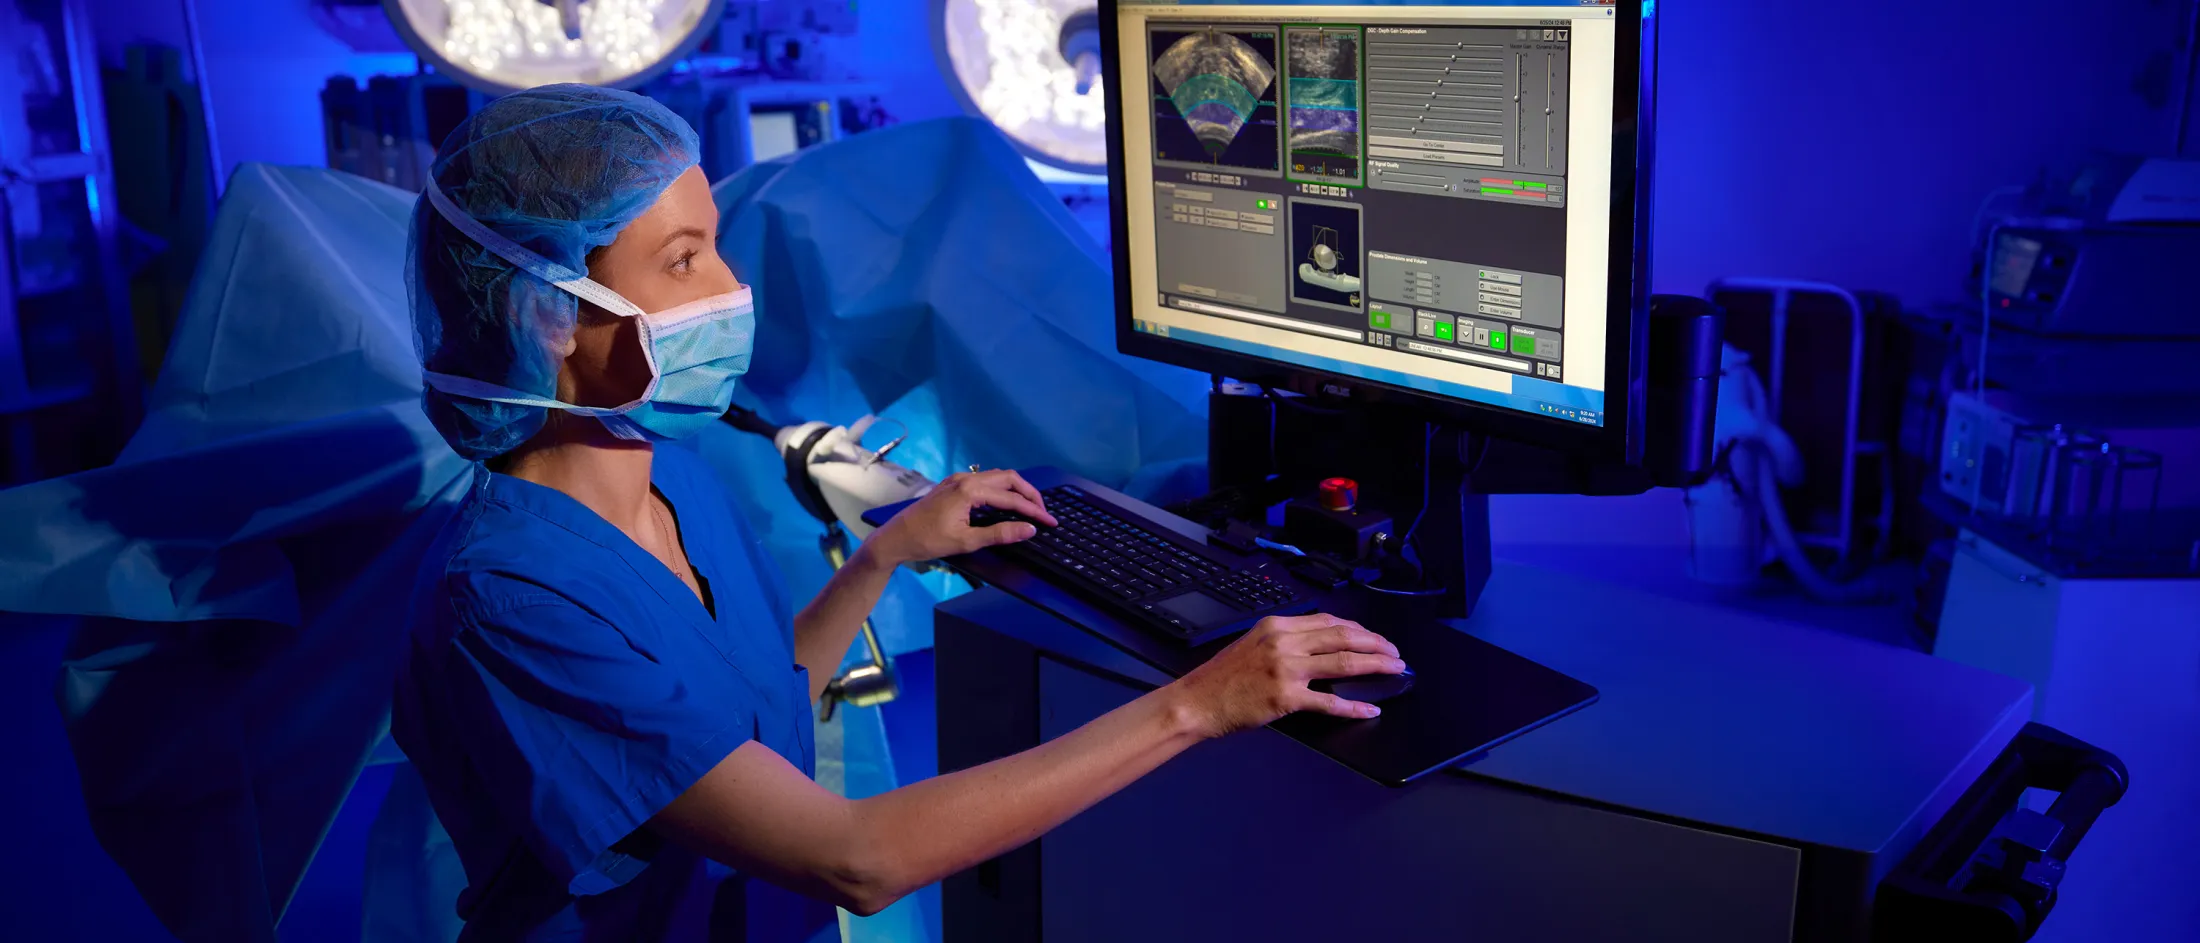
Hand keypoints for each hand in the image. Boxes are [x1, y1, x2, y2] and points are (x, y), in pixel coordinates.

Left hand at [862, 469, 1058, 567]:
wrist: (896, 538)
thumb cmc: (927, 541)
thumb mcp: (966, 541)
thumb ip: (1000, 534)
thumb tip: (1028, 530)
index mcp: (969, 490)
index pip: (1011, 498)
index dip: (1034, 511)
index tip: (1050, 522)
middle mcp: (965, 479)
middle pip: (1008, 478)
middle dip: (1029, 494)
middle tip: (1043, 511)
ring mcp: (957, 479)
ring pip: (996, 477)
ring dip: (1015, 489)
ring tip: (1029, 507)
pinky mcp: (952, 485)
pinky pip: (984, 481)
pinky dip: (1001, 489)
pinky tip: (1004, 503)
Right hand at [1164, 614, 1403, 737]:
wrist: (1198, 701)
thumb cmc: (1223, 678)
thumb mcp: (1253, 644)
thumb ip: (1285, 640)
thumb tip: (1320, 645)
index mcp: (1277, 625)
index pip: (1329, 620)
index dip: (1359, 628)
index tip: (1375, 637)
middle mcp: (1284, 642)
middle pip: (1343, 636)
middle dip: (1376, 644)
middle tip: (1395, 653)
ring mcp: (1286, 669)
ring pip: (1343, 663)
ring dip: (1375, 666)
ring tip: (1394, 670)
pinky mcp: (1285, 698)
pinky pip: (1328, 702)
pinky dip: (1353, 706)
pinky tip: (1369, 709)